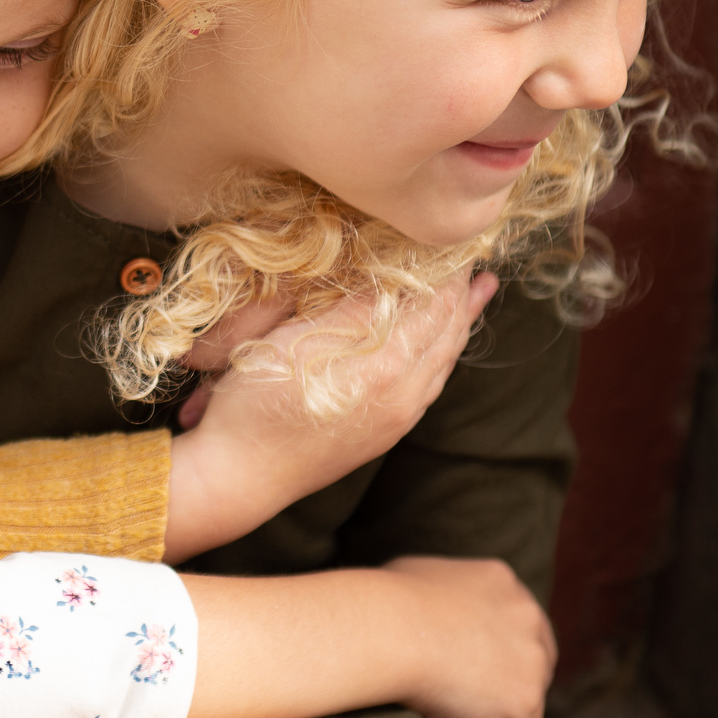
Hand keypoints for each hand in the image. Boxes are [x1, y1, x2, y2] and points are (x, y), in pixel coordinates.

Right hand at [162, 268, 499, 559]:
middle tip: (475, 260)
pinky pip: (429, 387)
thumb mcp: (298, 339)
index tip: (455, 241)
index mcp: (386, 367)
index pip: (434, 306)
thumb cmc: (255, 401)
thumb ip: (353, 308)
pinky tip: (439, 348)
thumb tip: (397, 274)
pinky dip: (442, 356)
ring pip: (442, 363)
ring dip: (460, 324)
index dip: (447, 272)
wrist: (238, 476)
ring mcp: (396, 421)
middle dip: (462, 295)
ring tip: (479, 295)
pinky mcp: (383, 435)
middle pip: (446, 334)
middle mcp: (404, 397)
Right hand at [374, 555, 554, 717]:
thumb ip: (436, 590)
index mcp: (503, 583)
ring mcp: (529, 662)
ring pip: (526, 712)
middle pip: (534, 665)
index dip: (504, 653)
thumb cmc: (381, 603)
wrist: (385, 630)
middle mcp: (527, 617)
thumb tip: (420, 610)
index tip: (482, 679)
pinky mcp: (521, 703)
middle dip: (512, 694)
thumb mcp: (414, 575)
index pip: (518, 624)